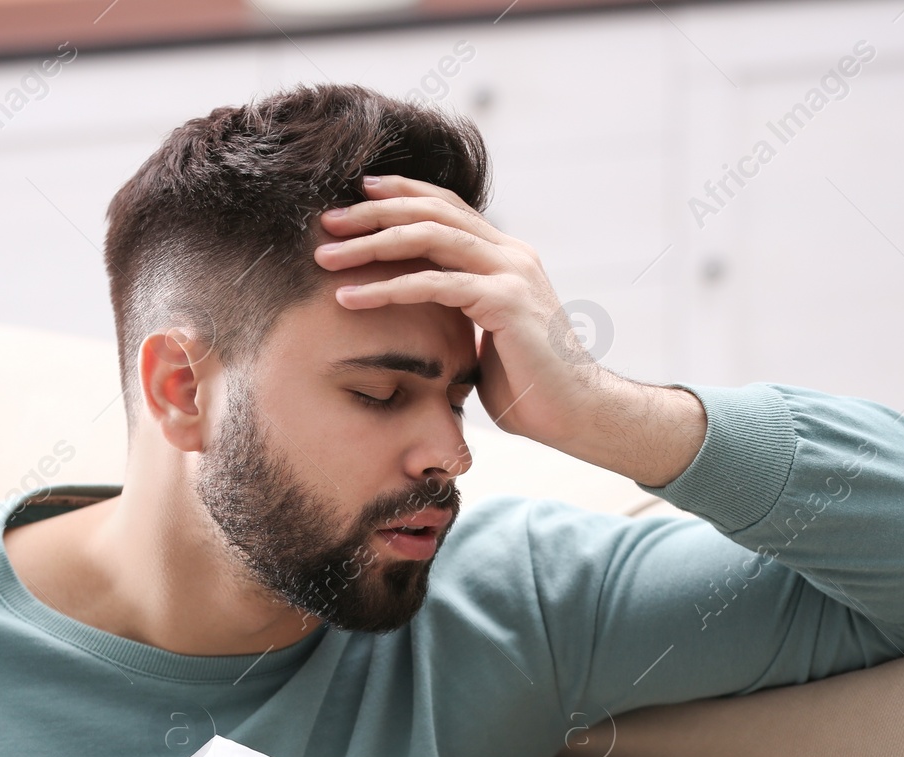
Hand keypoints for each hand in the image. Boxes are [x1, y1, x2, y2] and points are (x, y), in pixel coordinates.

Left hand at [313, 174, 601, 449]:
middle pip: (431, 211)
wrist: (578, 414)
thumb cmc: (530, 388)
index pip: (447, 208)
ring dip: (371, 243)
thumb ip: (459, 315)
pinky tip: (350, 298)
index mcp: (506, 257)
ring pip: (429, 236)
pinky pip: (435, 285)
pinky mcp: (506, 301)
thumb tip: (423, 320)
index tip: (356, 197)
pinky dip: (387, 288)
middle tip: (325, 221)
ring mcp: (511, 273)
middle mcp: (511, 254)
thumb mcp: (485, 339)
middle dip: (373, 212)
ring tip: (326, 255)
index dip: (401, 195)